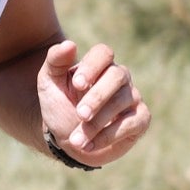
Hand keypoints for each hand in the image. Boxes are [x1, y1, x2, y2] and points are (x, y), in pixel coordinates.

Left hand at [36, 40, 149, 166]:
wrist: (64, 139)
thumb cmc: (59, 105)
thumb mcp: (49, 82)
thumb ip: (55, 60)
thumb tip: (70, 44)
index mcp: (98, 64)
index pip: (103, 53)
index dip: (92, 66)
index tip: (77, 85)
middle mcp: (119, 77)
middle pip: (117, 76)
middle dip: (96, 97)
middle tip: (80, 115)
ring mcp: (132, 97)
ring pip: (123, 102)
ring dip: (97, 123)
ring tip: (76, 139)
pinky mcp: (141, 120)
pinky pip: (133, 123)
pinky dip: (109, 136)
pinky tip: (89, 145)